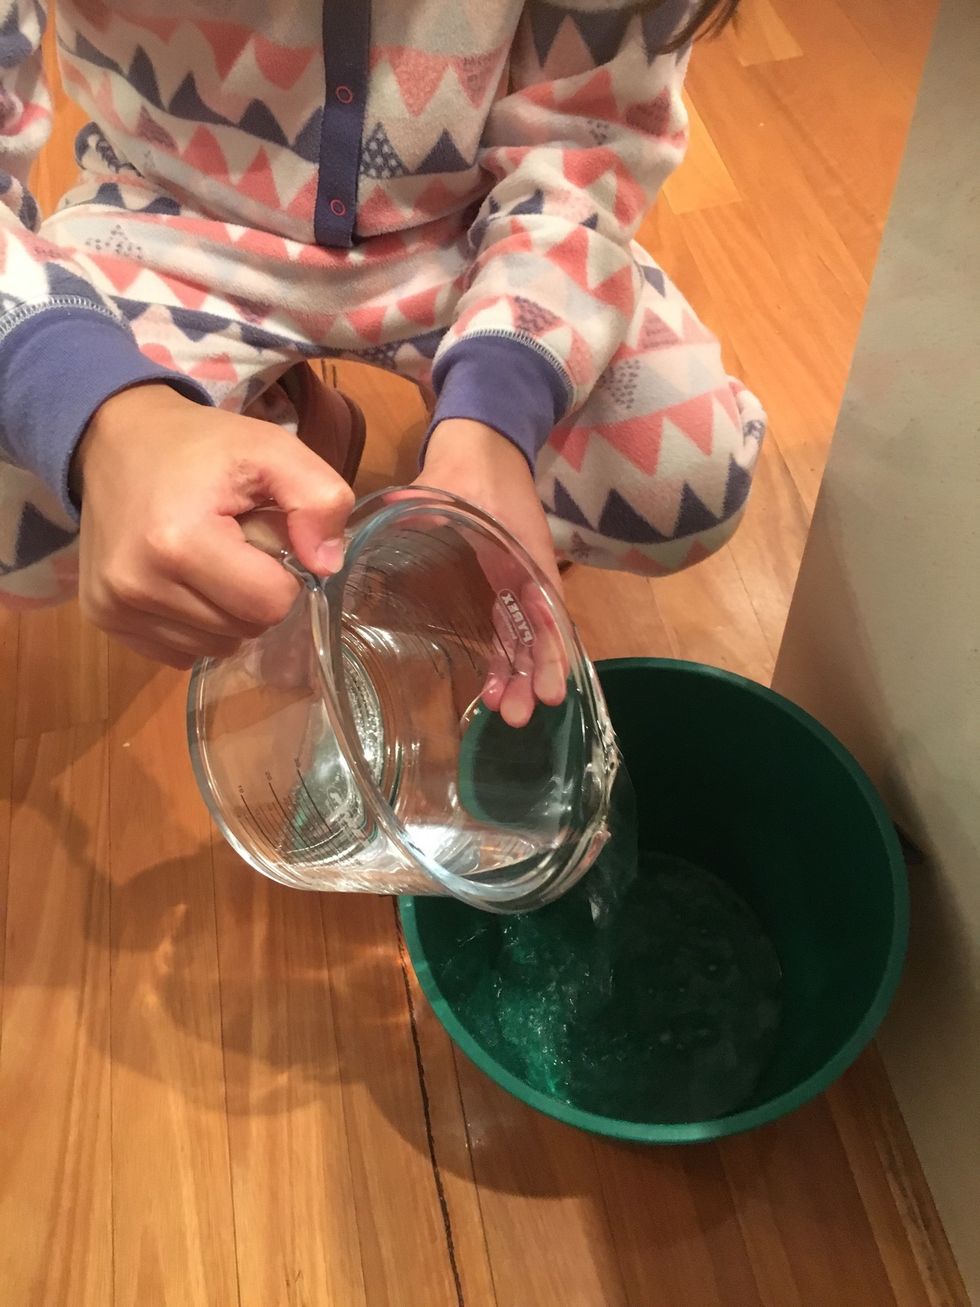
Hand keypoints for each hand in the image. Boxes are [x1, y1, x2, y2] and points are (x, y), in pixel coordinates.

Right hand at [76, 384, 354, 668]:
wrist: (116, 441)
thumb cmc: (200, 448)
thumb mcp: (271, 449)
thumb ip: (318, 499)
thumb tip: (326, 566)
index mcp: (179, 543)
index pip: (270, 604)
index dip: (283, 574)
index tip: (263, 539)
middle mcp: (138, 586)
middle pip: (245, 629)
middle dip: (255, 592)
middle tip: (233, 543)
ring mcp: (116, 608)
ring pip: (217, 646)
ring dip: (227, 611)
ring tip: (207, 558)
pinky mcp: (105, 620)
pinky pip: (182, 652)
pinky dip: (197, 624)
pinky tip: (184, 580)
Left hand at [418, 419, 566, 726]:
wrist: (483, 442)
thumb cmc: (467, 466)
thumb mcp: (439, 489)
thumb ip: (411, 511)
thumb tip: (366, 538)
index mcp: (520, 553)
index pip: (546, 611)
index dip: (548, 653)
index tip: (546, 690)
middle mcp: (527, 572)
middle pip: (540, 634)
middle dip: (532, 677)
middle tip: (515, 715)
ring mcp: (519, 578)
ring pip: (527, 637)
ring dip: (520, 675)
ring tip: (503, 712)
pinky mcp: (506, 582)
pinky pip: (513, 626)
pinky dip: (509, 657)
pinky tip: (493, 686)